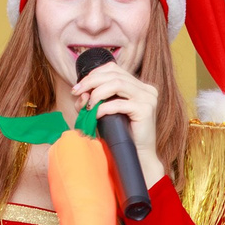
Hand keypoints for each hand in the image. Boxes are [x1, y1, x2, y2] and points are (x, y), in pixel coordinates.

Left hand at [74, 61, 163, 184]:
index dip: (93, 74)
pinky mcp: (145, 110)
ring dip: (97, 93)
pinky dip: (103, 108)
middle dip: (90, 82)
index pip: (113, 69)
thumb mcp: (106, 110)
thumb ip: (94, 98)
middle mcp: (146, 89)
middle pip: (114, 74)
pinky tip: (96, 115)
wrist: (138, 155)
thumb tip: (80, 92)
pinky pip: (119, 103)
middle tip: (76, 92)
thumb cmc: (121, 133)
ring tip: (88, 105)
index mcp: (139, 85)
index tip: (78, 87)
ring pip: (117, 83)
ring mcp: (148, 98)